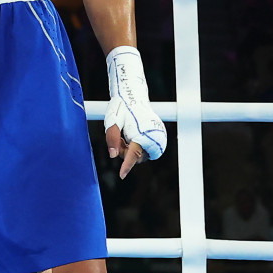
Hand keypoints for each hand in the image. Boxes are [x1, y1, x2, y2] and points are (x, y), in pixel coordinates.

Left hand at [103, 47, 166, 178]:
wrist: (134, 97)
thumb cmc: (121, 108)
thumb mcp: (112, 121)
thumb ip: (112, 138)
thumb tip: (113, 155)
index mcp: (140, 134)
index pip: (132, 155)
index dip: (126, 166)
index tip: (122, 175)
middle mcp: (153, 138)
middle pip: (135, 157)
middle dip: (125, 151)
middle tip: (121, 137)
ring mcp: (158, 138)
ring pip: (140, 155)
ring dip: (131, 149)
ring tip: (127, 133)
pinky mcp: (159, 138)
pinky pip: (145, 150)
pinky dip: (137, 146)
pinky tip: (133, 134)